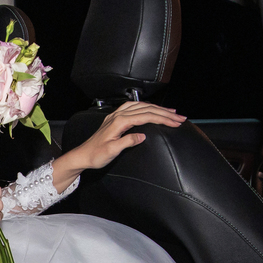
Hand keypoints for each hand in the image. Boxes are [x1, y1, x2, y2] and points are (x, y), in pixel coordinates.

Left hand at [51, 101, 186, 190]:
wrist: (82, 155)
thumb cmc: (95, 155)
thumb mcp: (112, 151)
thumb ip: (127, 142)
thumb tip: (143, 136)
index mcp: (119, 122)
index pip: (145, 116)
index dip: (162, 118)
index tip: (176, 122)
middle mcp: (118, 115)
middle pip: (146, 109)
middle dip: (165, 112)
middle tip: (180, 117)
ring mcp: (116, 116)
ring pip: (141, 106)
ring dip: (157, 108)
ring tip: (171, 112)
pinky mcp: (115, 119)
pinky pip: (134, 108)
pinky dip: (146, 107)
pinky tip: (152, 109)